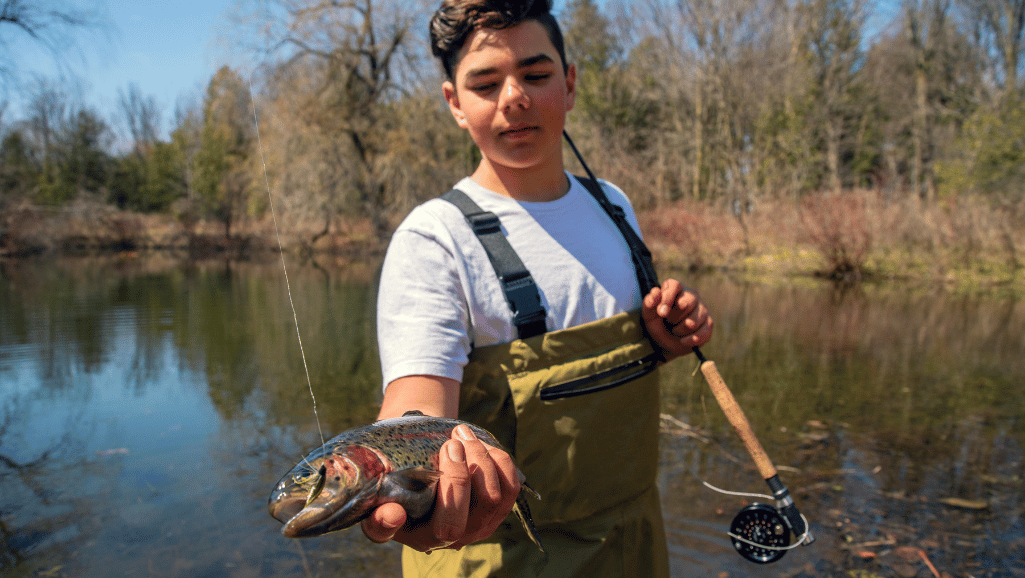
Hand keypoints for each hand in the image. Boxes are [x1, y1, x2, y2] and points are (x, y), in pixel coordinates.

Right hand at [360, 424, 521, 551]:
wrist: (413, 477)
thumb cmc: (392, 494)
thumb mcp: (377, 509)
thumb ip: (379, 520)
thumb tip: (392, 515)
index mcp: (429, 537)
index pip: (449, 526)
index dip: (449, 496)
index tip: (440, 457)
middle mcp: (461, 535)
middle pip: (484, 502)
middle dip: (470, 464)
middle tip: (451, 439)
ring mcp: (483, 522)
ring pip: (500, 491)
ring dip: (483, 456)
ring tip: (461, 435)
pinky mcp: (498, 507)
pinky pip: (511, 484)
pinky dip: (497, 459)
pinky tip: (477, 444)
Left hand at [642, 278, 712, 361]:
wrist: (666, 342)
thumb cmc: (658, 323)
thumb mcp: (649, 315)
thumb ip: (649, 303)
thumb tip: (656, 292)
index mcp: (676, 288)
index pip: (675, 286)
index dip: (667, 299)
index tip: (661, 314)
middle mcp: (691, 295)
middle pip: (686, 303)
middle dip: (673, 317)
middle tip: (668, 322)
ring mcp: (702, 308)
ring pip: (694, 320)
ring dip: (680, 330)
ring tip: (675, 330)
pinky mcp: (709, 323)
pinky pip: (703, 332)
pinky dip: (690, 340)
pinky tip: (683, 341)